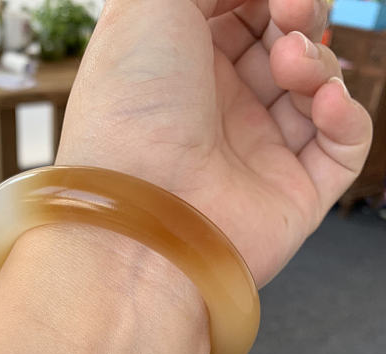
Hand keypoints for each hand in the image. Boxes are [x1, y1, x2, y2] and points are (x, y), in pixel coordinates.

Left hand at [55, 0, 372, 286]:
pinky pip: (342, 146)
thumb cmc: (130, 111)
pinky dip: (346, 115)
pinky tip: (324, 103)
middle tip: (290, 15)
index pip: (244, 13)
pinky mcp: (293, 195)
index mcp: (184, 66)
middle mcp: (221, 110)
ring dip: (317, 62)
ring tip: (290, 66)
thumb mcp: (146, 7)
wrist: (141, 211)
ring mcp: (258, 154)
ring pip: (317, 88)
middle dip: (298, 18)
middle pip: (286, 44)